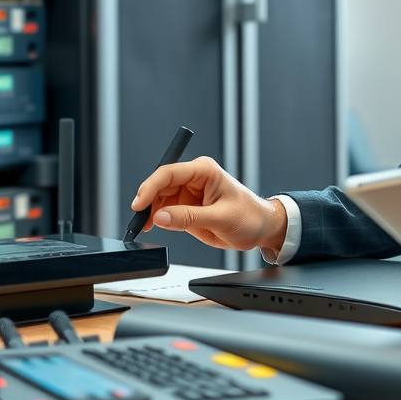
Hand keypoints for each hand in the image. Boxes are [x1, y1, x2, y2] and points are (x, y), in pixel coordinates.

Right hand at [131, 157, 287, 256]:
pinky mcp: (187, 207)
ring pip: (159, 198)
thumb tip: (161, 217)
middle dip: (146, 201)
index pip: (168, 173)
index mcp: (204, 171)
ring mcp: (189, 193)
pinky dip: (156, 218)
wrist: (261, 228)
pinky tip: (152, 226)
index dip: (150, 187)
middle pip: (160, 185)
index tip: (139, 204)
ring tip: (143, 226)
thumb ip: (189, 217)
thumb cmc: (250, 216)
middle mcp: (194, 178)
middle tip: (138, 220)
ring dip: (149, 211)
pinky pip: (166, 210)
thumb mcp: (220, 218)